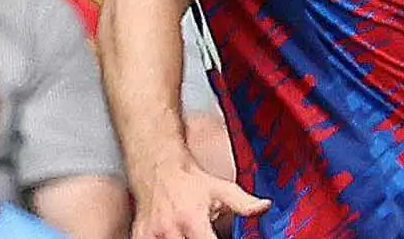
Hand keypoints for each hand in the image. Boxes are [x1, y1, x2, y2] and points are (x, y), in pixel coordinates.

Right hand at [132, 156, 268, 238]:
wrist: (157, 171)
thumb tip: (264, 207)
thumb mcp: (221, 189)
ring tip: (191, 233)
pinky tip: (176, 236)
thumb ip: (243, 202)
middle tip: (206, 233)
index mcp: (191, 220)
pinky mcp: (139, 237)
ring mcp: (151, 236)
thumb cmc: (189, 181)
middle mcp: (169, 230)